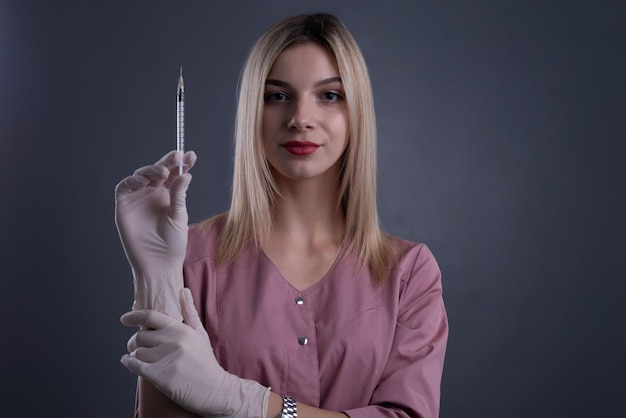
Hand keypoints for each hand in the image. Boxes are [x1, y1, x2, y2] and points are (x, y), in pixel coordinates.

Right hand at [114, 150, 196, 318]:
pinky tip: (143, 182)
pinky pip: (124, 187)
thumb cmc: (172, 243)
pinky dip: (132, 181)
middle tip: (177, 157)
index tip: (190, 156)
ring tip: (163, 173)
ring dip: (151, 170)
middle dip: (167, 162)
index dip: (181, 163)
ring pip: (141, 175)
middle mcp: (152, 193)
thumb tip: (186, 175)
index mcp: (168, 194)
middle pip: (158, 170)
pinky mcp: (124, 205)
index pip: (174, 173)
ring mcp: (138, 198)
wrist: (158, 264)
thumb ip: (179, 195)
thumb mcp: (179, 216)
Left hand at [121, 289, 269, 417]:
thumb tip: (183, 290)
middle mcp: (173, 342)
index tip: (125, 318)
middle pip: (140, 335)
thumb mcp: (200, 334)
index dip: (134, 316)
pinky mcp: (160, 376)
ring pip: (137, 351)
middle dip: (135, 341)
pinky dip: (129, 363)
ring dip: (135, 354)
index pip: (151, 317)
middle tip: (135, 345)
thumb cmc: (205, 361)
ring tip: (140, 356)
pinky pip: (135, 365)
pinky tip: (129, 362)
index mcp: (182, 330)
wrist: (214, 389)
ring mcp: (166, 359)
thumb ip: (189, 312)